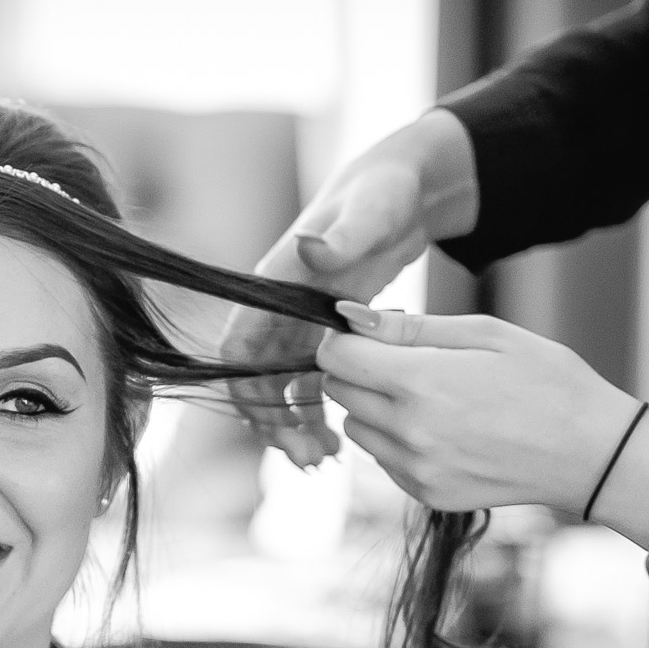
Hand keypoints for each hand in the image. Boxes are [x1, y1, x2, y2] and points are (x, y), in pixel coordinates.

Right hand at [220, 109, 478, 467]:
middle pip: (258, 380)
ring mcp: (301, 323)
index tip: (272, 430)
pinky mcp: (327, 333)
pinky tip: (342, 439)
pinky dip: (321, 414)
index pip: (239, 348)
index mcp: (274, 283)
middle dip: (276, 425)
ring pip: (284, 390)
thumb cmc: (385, 190)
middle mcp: (279, 307)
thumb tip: (309, 247)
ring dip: (296, 427)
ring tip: (325, 460)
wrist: (409, 185)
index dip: (247, 393)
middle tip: (309, 462)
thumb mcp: (369, 211)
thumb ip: (342, 236)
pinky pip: (311, 385)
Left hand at [318, 304, 648, 545]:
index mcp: (420, 382)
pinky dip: (398, 442)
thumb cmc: (548, 381)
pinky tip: (444, 429)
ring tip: (430, 397)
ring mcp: (415, 469)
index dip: (344, 338)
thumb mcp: (486, 334)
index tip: (369, 334)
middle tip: (405, 362)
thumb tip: (349, 315)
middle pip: (339, 392)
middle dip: (359, 370)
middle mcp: (408, 431)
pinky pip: (383, 460)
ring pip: (356, 429)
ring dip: (375, 408)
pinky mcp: (425, 494)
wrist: (592, 454)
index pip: (336, 357)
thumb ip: (411, 327)